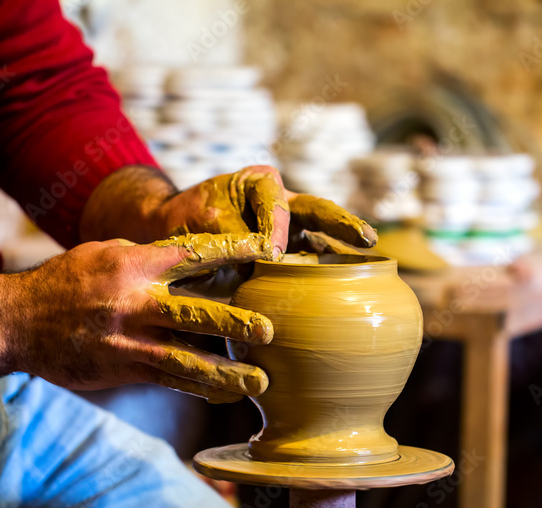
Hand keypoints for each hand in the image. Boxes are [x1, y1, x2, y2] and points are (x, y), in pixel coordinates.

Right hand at [0, 233, 274, 402]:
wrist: (17, 322)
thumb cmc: (69, 281)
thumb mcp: (106, 253)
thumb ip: (151, 256)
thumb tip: (198, 257)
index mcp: (136, 264)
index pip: (194, 254)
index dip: (234, 251)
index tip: (269, 250)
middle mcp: (136, 302)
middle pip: (196, 312)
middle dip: (236, 323)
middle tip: (269, 331)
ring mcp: (130, 340)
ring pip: (187, 358)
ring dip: (227, 372)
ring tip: (261, 382)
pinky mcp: (124, 368)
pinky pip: (170, 380)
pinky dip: (201, 388)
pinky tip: (229, 393)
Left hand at [155, 165, 377, 255]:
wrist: (173, 233)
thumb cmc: (187, 219)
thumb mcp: (206, 221)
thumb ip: (237, 235)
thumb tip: (269, 259)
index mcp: (261, 183)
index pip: (279, 204)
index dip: (278, 227)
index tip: (271, 254)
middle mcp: (282, 202)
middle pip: (318, 212)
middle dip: (344, 225)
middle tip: (367, 239)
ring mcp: (289, 230)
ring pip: (320, 239)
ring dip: (342, 253)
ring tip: (368, 266)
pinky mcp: (288, 256)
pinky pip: (310, 264)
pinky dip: (327, 277)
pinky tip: (346, 291)